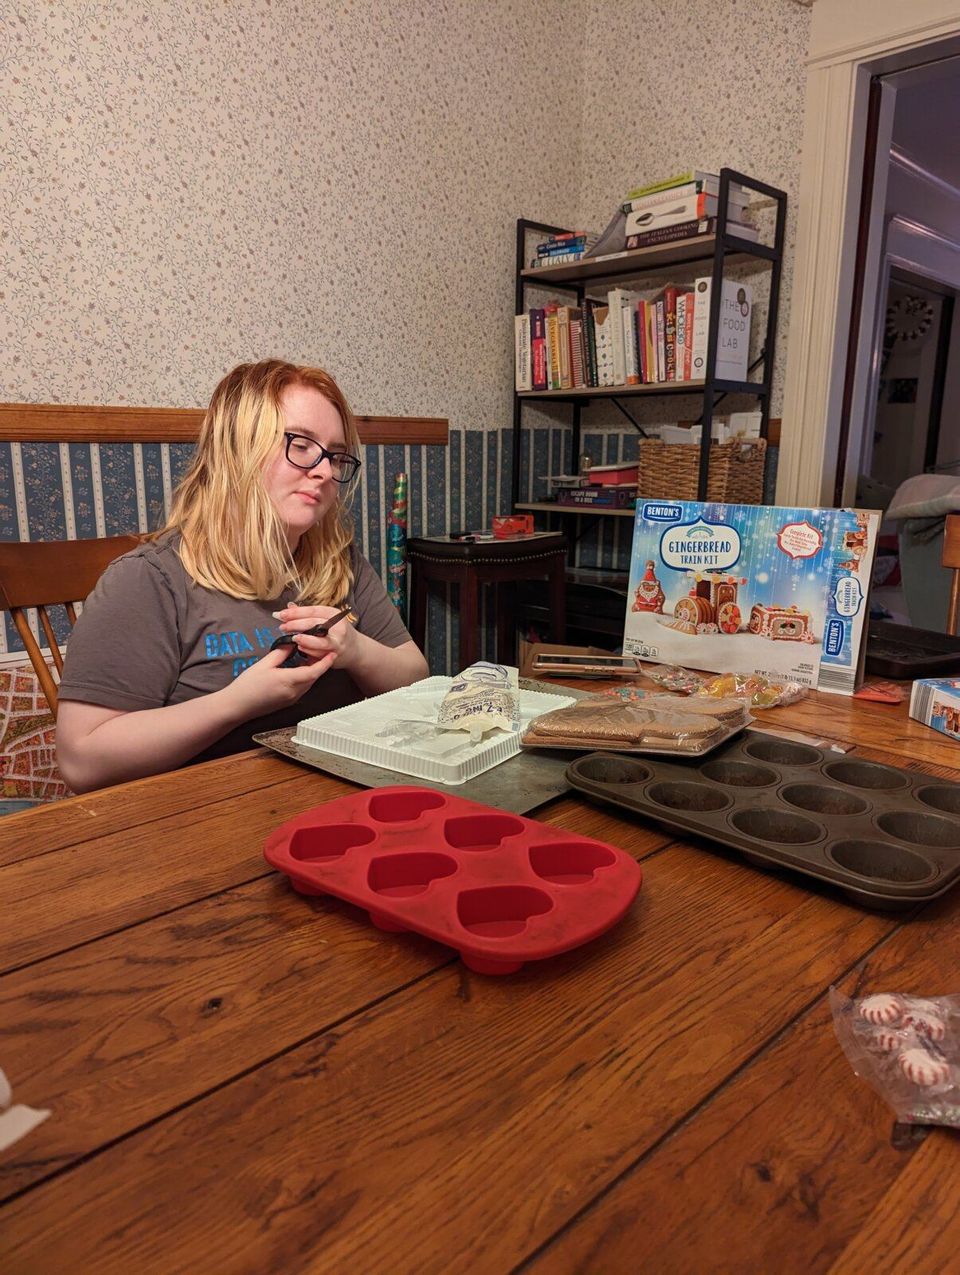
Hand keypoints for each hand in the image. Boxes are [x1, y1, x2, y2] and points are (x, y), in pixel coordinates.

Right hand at [222, 645, 336, 719]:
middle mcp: (294, 692)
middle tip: (320, 650)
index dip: (325, 662)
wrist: (236, 706)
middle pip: (314, 677)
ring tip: (309, 656)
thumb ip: (280, 653)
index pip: (314, 671)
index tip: (332, 653)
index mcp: (289, 681)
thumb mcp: (264, 664)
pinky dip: (304, 677)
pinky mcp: (287, 702)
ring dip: (312, 671)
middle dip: (319, 664)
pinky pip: (301, 688)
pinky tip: (298, 669)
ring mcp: (291, 699)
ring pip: (308, 683)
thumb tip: (291, 644)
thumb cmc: (247, 686)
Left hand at [272, 604, 359, 668]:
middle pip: (314, 623)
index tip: (281, 614)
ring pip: (318, 640)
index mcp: (334, 614)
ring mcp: (337, 641)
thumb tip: (289, 606)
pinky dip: (309, 650)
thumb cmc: (337, 632)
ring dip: (303, 639)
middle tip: (282, 626)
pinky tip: (300, 647)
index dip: (296, 612)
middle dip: (295, 625)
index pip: (313, 611)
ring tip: (292, 638)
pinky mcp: (335, 654)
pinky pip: (319, 653)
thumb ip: (308, 614)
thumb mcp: (326, 618)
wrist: (355, 649)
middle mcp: (338, 626)